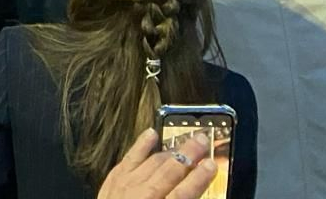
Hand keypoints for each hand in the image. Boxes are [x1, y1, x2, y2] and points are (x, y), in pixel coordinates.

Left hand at [98, 130, 213, 198]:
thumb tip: (194, 195)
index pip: (183, 195)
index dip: (198, 179)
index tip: (212, 164)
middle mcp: (142, 197)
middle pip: (169, 172)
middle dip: (187, 155)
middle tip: (202, 139)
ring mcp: (124, 186)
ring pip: (151, 162)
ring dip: (170, 150)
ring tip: (186, 139)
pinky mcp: (112, 181)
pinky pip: (129, 158)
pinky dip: (141, 146)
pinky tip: (151, 134)